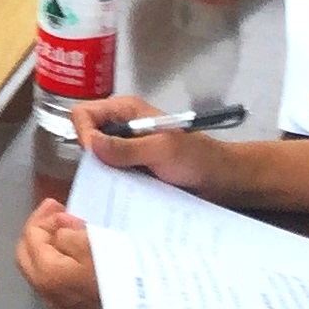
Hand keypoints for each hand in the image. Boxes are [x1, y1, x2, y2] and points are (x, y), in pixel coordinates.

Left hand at [16, 199, 103, 308]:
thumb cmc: (121, 278)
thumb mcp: (95, 244)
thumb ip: (69, 232)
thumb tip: (59, 230)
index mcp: (47, 273)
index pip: (32, 237)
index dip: (44, 217)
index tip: (59, 206)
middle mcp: (46, 293)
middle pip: (28, 255)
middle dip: (39, 231)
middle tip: (56, 216)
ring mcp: (60, 307)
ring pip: (41, 270)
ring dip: (49, 248)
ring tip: (70, 233)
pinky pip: (56, 282)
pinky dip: (60, 263)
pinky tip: (78, 256)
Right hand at [66, 94, 246, 199]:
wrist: (225, 181)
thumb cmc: (198, 158)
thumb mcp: (162, 150)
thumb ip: (126, 148)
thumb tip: (91, 145)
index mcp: (126, 111)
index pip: (84, 114)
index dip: (84, 133)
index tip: (95, 156)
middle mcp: (122, 128)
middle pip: (87, 136)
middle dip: (90, 157)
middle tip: (106, 176)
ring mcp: (127, 151)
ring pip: (97, 160)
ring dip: (101, 175)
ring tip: (112, 191)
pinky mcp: (133, 170)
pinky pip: (111, 176)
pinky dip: (112, 186)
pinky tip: (119, 198)